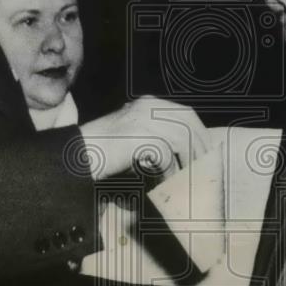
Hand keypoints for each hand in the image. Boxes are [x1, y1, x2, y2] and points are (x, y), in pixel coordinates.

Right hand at [79, 97, 210, 179]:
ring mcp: (141, 119)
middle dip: (199, 145)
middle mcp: (146, 106)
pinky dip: (168, 170)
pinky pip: (164, 154)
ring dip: (186, 160)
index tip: (208, 152)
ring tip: (187, 178)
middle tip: (205, 166)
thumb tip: (189, 151)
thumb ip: (158, 136)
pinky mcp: (136, 135)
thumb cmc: (106, 151)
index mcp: (148, 103)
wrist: (77, 156)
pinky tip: (165, 182)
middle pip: (187, 122)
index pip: (186, 113)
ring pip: (179, 138)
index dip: (200, 133)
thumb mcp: (135, 136)